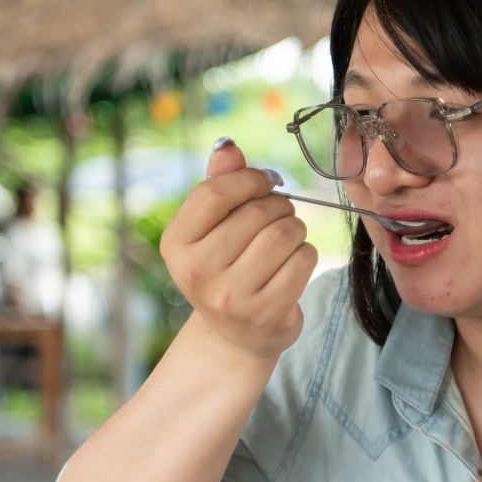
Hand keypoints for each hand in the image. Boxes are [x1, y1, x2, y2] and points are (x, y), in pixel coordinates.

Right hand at [159, 139, 317, 359]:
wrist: (235, 336)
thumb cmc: (225, 267)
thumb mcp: (211, 228)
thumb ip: (218, 183)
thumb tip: (227, 145)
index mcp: (175, 244)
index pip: (214, 193)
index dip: (248, 179)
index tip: (264, 182)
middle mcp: (198, 272)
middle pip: (256, 213)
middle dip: (278, 205)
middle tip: (278, 215)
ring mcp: (232, 297)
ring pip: (284, 233)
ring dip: (295, 228)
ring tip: (286, 238)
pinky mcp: (267, 313)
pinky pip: (303, 260)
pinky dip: (306, 254)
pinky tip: (293, 263)